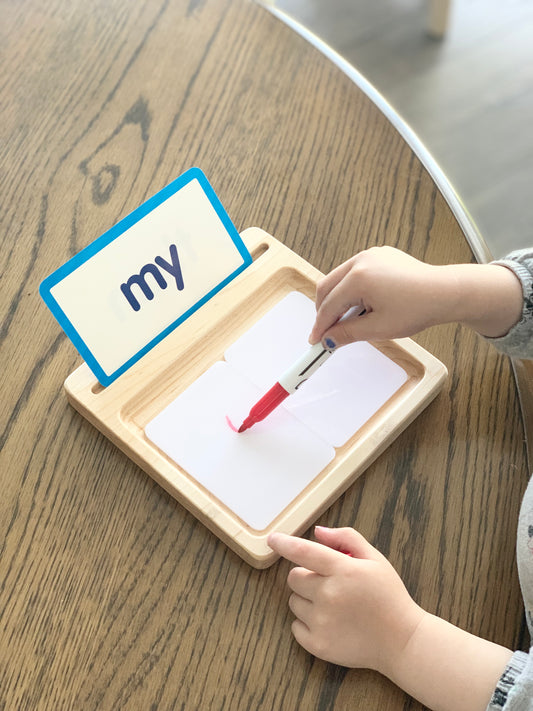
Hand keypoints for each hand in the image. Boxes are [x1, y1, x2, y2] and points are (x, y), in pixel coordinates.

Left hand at [268, 526, 423, 674]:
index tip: (272, 539)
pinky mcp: (318, 644)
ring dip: (306, 600)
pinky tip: (328, 623)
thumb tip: (318, 532)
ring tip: (332, 605)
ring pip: (294, 601)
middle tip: (327, 583)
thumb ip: (346, 538)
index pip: (303, 552)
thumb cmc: (388, 595)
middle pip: (294, 577)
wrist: (402, 641)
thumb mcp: (375, 559)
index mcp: (343, 570)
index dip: (284, 544)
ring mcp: (322, 621)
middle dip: (305, 576)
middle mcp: (328, 595)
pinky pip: (295, 627)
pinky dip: (306, 623)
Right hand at [308, 246, 522, 346]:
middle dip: (324, 311)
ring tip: (347, 321)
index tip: (315, 341)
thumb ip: (347, 333)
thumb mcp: (378, 328)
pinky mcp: (379, 254)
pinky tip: (361, 306)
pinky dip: (351, 289)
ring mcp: (370, 254)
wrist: (445, 292)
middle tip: (326, 332)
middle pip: (327, 287)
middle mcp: (361, 260)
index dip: (320, 326)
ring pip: (339, 278)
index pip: (329, 305)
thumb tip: (328, 340)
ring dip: (338, 299)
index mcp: (358, 277)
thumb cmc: (418, 308)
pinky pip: (355, 271)